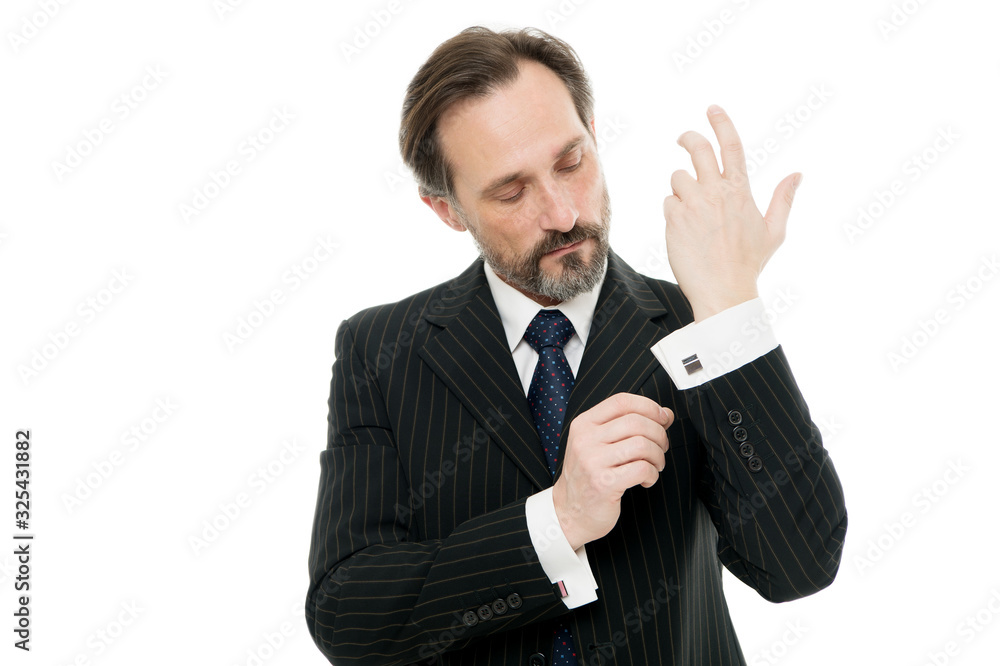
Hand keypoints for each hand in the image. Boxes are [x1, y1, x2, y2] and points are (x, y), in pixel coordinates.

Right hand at [551, 393, 672, 550]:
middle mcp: (585, 440)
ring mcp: (592, 462)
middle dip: (659, 434)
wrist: (569, 511)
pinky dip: (652, 474)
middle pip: (636, 422)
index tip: (663, 418)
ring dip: (657, 456)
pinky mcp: (603, 484)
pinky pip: (642, 469)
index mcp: (584, 424)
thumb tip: (666, 414)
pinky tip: (646, 480)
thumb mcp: (599, 444)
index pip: (621, 401)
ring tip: (654, 465)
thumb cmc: (588, 476)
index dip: (649, 406)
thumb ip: (628, 426)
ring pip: (642, 444)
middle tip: (661, 448)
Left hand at [662, 104, 801, 321]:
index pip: (731, 146)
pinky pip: (668, 202)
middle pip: (698, 149)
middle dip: (689, 137)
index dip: (721, 122)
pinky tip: (684, 230)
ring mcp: (693, 204)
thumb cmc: (749, 264)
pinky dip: (674, 211)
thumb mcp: (774, 232)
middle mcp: (716, 192)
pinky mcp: (674, 219)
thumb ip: (783, 200)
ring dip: (681, 188)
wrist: (723, 291)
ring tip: (692, 212)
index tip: (712, 109)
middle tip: (684, 137)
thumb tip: (797, 175)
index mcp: (741, 191)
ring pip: (677, 178)